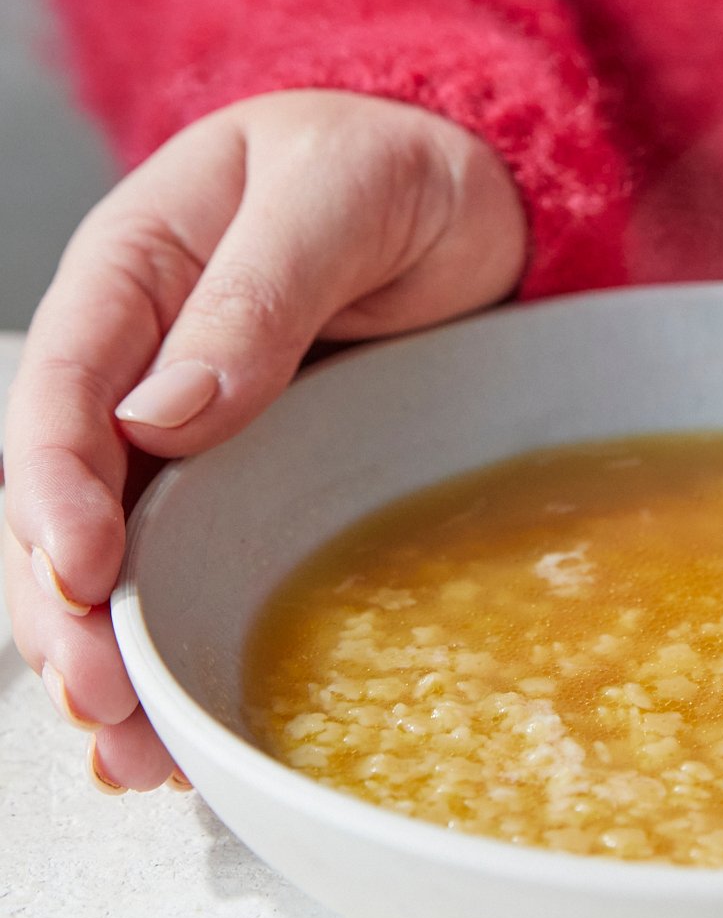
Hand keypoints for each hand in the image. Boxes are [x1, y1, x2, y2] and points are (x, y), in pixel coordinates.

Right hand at [2, 90, 525, 792]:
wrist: (475, 189)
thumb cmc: (398, 164)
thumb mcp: (341, 195)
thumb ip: (256, 291)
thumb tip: (163, 413)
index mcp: (133, 267)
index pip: (60, 381)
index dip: (52, 485)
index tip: (85, 571)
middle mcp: (135, 359)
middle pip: (62, 493)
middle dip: (65, 605)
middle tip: (102, 701)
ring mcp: (184, 428)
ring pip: (109, 553)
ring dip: (105, 654)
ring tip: (129, 753)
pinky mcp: (240, 481)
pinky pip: (183, 564)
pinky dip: (169, 645)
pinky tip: (171, 724)